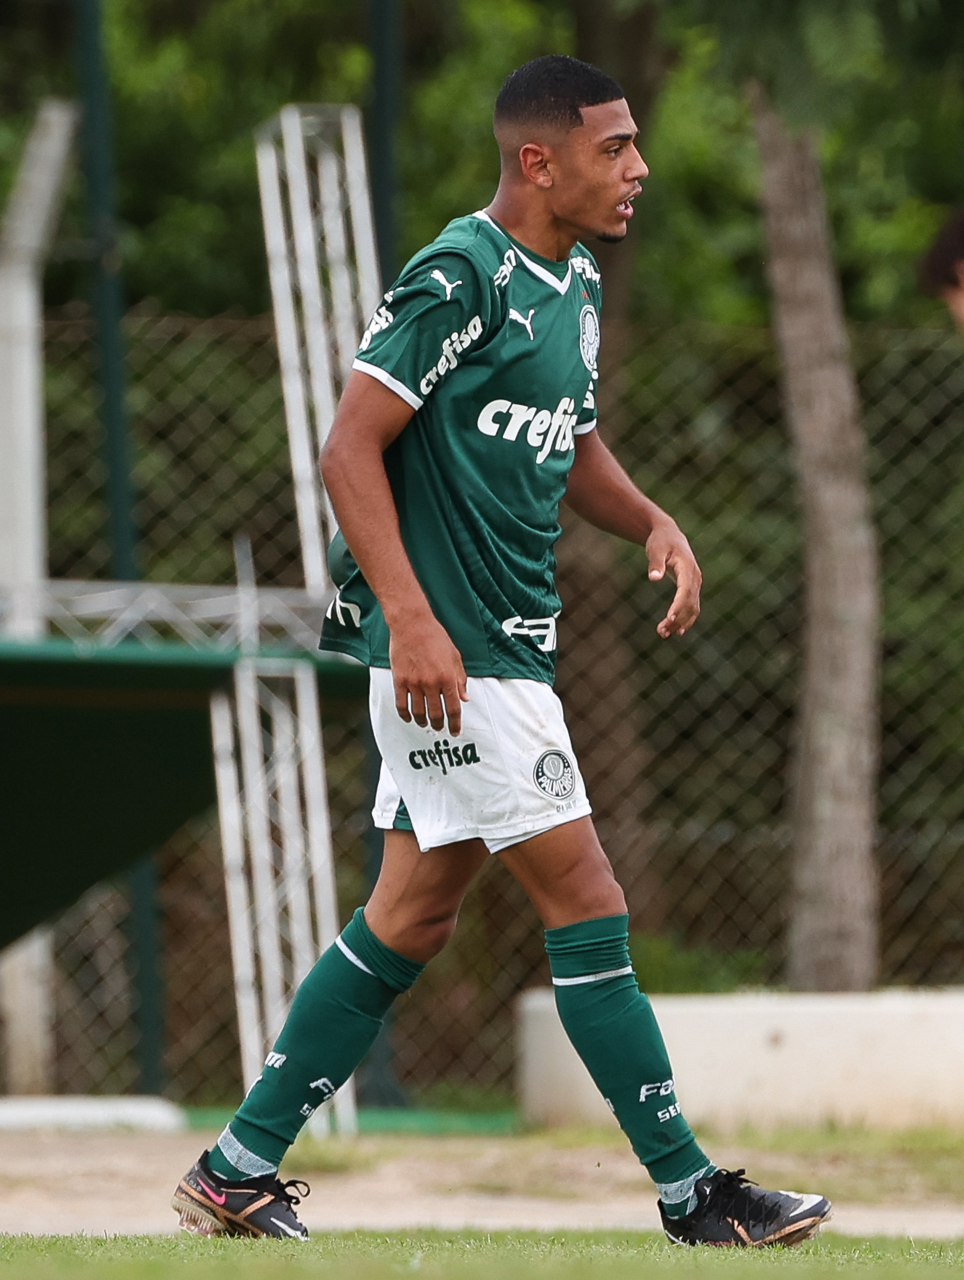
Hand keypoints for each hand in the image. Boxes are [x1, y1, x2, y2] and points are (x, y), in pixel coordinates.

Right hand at [389, 612, 468, 734]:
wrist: (412, 624)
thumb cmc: (434, 637)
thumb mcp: (455, 657)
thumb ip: (460, 679)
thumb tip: (464, 697)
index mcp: (448, 678)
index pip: (454, 708)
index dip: (455, 723)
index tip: (455, 730)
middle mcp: (431, 683)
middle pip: (436, 714)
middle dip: (439, 725)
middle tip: (440, 728)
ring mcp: (414, 683)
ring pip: (419, 712)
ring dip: (423, 722)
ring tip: (425, 724)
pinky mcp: (400, 680)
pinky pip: (402, 704)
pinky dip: (405, 715)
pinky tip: (409, 718)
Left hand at [646, 519, 701, 637]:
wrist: (669, 535)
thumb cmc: (661, 541)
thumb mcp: (656, 549)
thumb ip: (655, 563)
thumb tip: (654, 578)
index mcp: (687, 567)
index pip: (685, 590)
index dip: (678, 605)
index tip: (669, 618)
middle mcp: (695, 577)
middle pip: (689, 602)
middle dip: (677, 619)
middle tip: (662, 632)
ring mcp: (695, 584)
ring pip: (692, 608)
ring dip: (680, 622)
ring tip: (663, 634)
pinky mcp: (691, 588)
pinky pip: (691, 607)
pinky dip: (684, 619)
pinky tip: (675, 631)